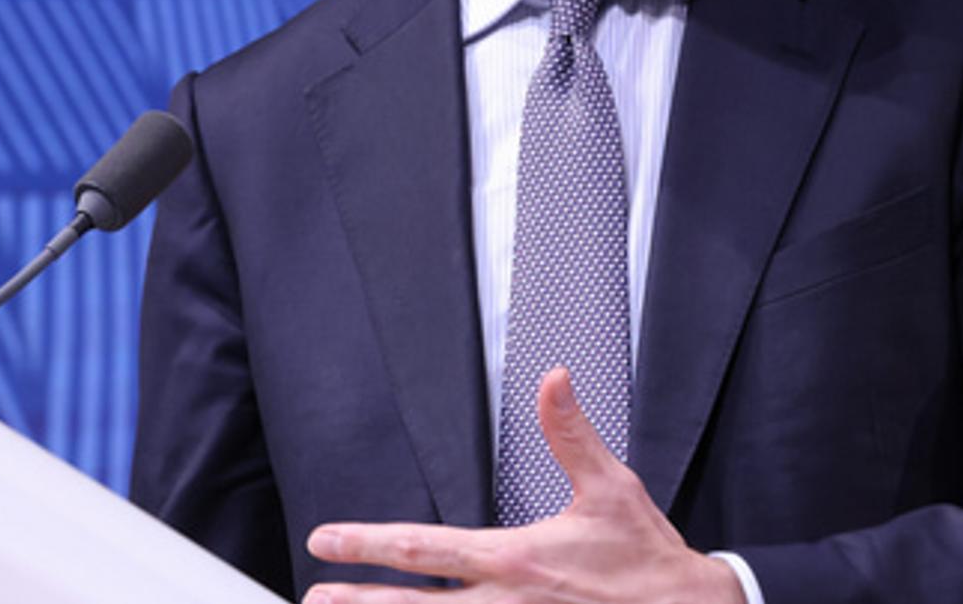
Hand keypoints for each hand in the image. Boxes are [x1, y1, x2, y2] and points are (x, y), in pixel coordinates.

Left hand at [304, 367, 745, 602]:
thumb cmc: (647, 557)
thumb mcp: (611, 487)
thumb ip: (571, 433)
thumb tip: (553, 380)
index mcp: (517, 557)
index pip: (426, 549)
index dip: (369, 544)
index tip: (328, 541)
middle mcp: (507, 603)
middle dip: (359, 603)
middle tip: (315, 598)